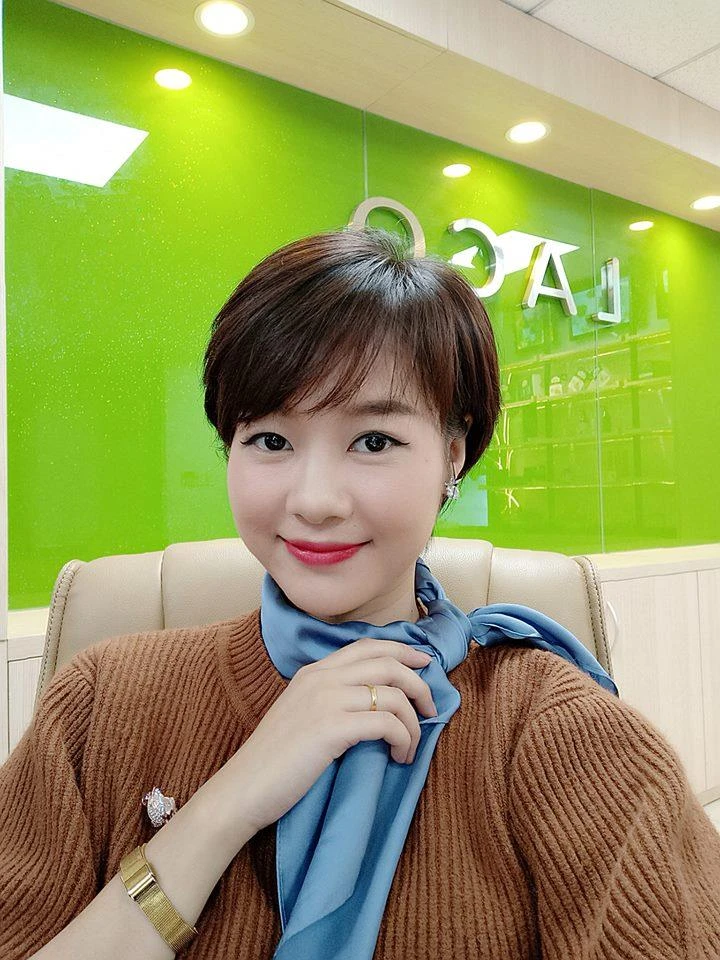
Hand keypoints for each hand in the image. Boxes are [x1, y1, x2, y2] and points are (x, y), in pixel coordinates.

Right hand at [227, 637, 436, 835]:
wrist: (242, 788)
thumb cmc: (273, 760)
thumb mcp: (301, 714)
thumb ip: (329, 699)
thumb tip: (372, 703)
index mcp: (313, 671)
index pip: (368, 646)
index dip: (402, 651)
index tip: (424, 664)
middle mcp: (321, 677)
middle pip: (387, 662)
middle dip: (418, 683)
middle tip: (430, 708)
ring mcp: (325, 700)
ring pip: (393, 693)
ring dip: (414, 721)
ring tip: (411, 746)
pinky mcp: (331, 728)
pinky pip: (386, 723)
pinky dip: (403, 739)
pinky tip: (398, 756)